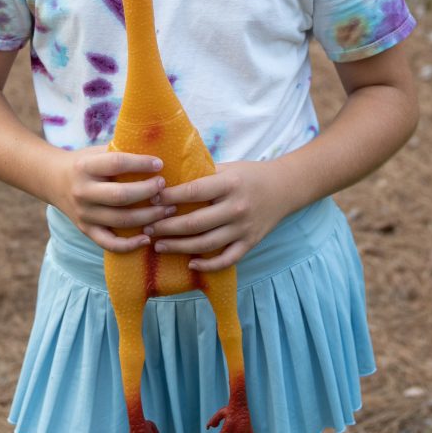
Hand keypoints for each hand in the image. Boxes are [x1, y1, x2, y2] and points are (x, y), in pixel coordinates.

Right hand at [49, 148, 175, 252]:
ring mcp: (84, 214)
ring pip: (120, 220)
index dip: (141, 164)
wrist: (53, 180)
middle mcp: (83, 191)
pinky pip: (109, 243)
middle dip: (148, 192)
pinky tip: (147, 239)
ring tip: (168, 209)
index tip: (160, 164)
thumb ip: (121, 151)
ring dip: (149, 217)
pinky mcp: (86, 230)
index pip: (117, 163)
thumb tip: (157, 146)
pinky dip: (129, 245)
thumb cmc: (85, 163)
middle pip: (120, 195)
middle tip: (165, 187)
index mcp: (86, 167)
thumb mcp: (97, 151)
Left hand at [144, 161, 290, 271]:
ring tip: (158, 245)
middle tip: (147, 228)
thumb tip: (165, 178)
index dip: (168, 198)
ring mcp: (243, 228)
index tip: (150, 199)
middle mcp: (236, 208)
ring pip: (205, 244)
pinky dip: (207, 264)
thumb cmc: (248, 175)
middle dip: (165, 227)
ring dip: (178, 247)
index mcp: (229, 184)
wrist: (285, 188)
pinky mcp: (250, 243)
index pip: (192, 192)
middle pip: (194, 223)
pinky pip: (226, 259)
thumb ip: (201, 174)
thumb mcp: (226, 168)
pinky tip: (190, 262)